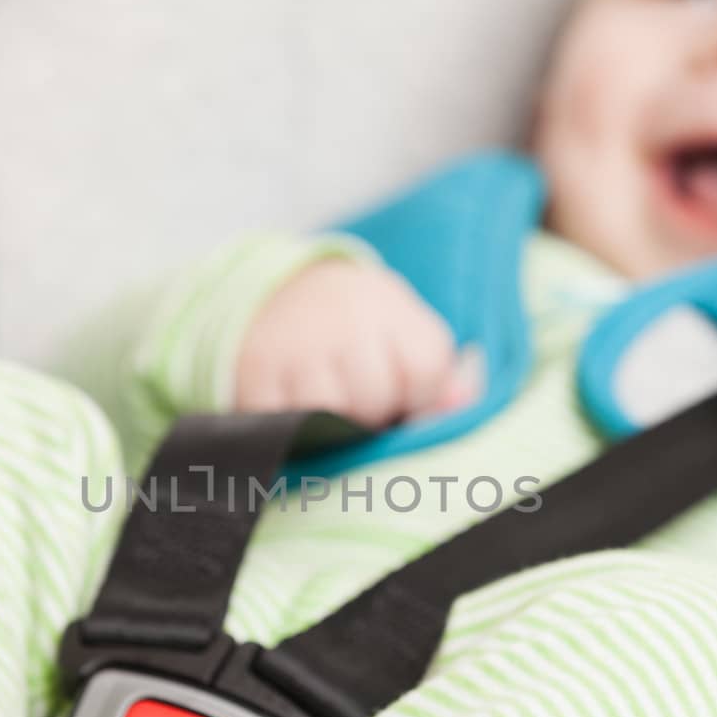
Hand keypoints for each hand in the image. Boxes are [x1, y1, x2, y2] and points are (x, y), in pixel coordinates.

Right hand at [234, 259, 482, 426]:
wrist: (283, 290)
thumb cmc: (363, 331)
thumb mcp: (409, 336)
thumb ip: (444, 377)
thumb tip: (461, 403)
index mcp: (391, 310)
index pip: (426, 372)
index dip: (421, 397)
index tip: (406, 391)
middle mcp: (343, 322)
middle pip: (373, 398)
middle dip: (374, 412)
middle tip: (363, 400)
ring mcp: (295, 346)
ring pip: (326, 414)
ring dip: (331, 423)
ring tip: (332, 407)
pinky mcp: (255, 370)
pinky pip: (278, 421)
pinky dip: (287, 426)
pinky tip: (295, 410)